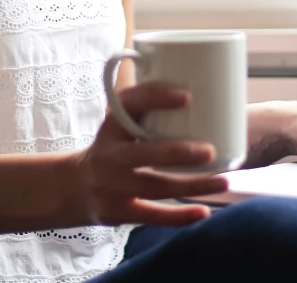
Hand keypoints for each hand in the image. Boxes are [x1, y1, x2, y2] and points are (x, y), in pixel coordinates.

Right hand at [73, 81, 228, 226]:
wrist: (74, 186)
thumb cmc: (112, 147)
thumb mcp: (117, 124)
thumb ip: (144, 107)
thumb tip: (187, 79)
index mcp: (111, 126)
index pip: (129, 105)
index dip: (155, 97)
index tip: (186, 96)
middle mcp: (108, 154)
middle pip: (142, 154)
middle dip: (177, 153)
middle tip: (210, 151)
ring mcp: (111, 186)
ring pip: (154, 186)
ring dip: (191, 186)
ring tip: (223, 180)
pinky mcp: (117, 212)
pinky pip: (151, 216)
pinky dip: (179, 217)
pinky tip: (203, 212)